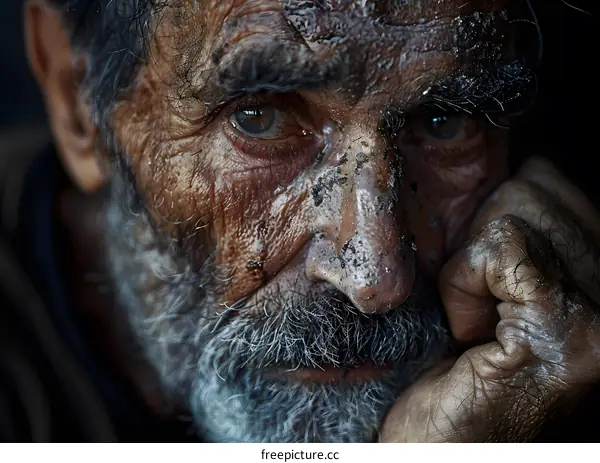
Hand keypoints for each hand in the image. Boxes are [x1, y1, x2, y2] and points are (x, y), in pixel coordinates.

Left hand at [379, 157, 599, 441]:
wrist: (440, 444)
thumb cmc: (453, 367)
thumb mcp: (494, 285)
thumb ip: (518, 234)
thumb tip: (520, 167)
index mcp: (596, 275)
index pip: (553, 179)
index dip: (494, 218)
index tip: (482, 283)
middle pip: (534, 185)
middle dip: (482, 241)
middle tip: (480, 308)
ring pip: (516, 208)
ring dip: (471, 267)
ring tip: (476, 324)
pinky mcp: (572, 331)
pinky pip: (501, 246)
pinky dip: (463, 283)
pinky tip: (466, 330)